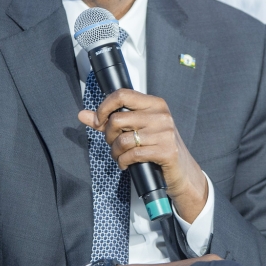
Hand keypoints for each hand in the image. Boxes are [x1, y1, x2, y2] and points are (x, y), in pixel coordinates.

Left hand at [78, 89, 208, 222]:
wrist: (182, 171)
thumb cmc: (157, 147)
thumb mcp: (135, 130)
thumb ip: (108, 121)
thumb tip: (83, 114)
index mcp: (154, 104)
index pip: (122, 95)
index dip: (104, 107)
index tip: (98, 120)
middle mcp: (161, 115)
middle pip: (118, 119)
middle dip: (109, 136)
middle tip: (113, 144)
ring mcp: (165, 132)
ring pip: (123, 140)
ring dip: (116, 152)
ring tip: (120, 156)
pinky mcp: (167, 151)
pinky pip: (133, 154)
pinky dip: (124, 162)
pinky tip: (126, 163)